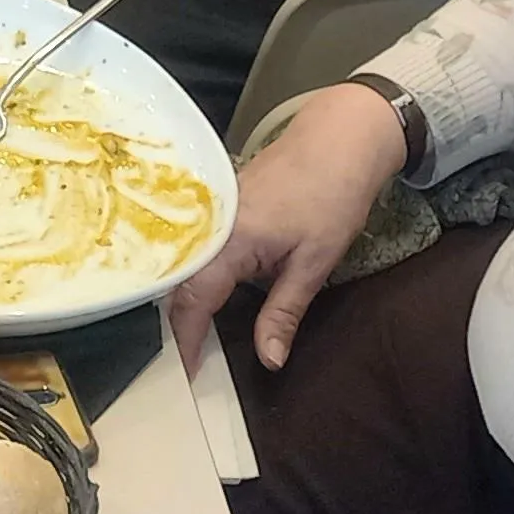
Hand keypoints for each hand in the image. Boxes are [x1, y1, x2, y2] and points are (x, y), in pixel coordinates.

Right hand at [166, 79, 405, 371]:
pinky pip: (194, 248)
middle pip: (177, 283)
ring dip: (180, 302)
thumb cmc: (331, 195)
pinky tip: (200, 300)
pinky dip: (192, 277)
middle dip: (174, 326)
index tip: (184, 376)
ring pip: (182, 265)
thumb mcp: (315, 263)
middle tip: (180, 367)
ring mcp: (211, 212)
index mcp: (229, 239)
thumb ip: (284, 312)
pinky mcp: (219, 207)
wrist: (338, 137)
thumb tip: (269, 360)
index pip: (192, 300)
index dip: (185, 341)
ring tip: (185, 343)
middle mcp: (209, 224)